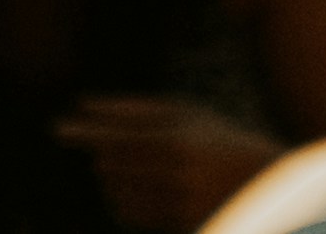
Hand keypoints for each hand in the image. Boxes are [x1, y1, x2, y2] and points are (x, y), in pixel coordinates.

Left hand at [55, 97, 280, 231]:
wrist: (266, 184)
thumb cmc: (216, 138)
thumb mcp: (183, 113)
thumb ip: (133, 109)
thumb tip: (83, 104)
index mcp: (176, 136)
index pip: (117, 134)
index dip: (86, 133)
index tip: (59, 129)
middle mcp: (176, 171)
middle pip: (112, 164)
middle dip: (102, 154)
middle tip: (108, 147)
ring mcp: (178, 201)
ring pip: (117, 192)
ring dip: (111, 179)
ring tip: (130, 167)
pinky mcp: (180, 223)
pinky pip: (131, 214)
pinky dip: (122, 201)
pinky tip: (134, 189)